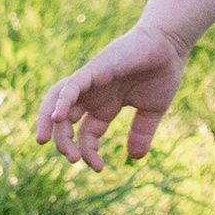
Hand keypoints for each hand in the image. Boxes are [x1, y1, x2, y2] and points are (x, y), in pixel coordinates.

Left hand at [34, 23, 189, 170]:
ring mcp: (90, 82)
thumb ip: (141, 133)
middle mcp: (92, 95)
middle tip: (71, 160)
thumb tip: (135, 158)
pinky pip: (71, 86)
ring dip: (47, 121)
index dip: (88, 152)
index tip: (98, 168)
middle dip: (63, 141)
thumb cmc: (162, 73)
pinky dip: (61, 101)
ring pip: (56, 101)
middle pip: (64, 121)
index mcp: (104, 106)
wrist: (170, 46)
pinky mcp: (93, 70)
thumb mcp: (151, 111)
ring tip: (43, 140)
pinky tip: (58, 118)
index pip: (86, 134)